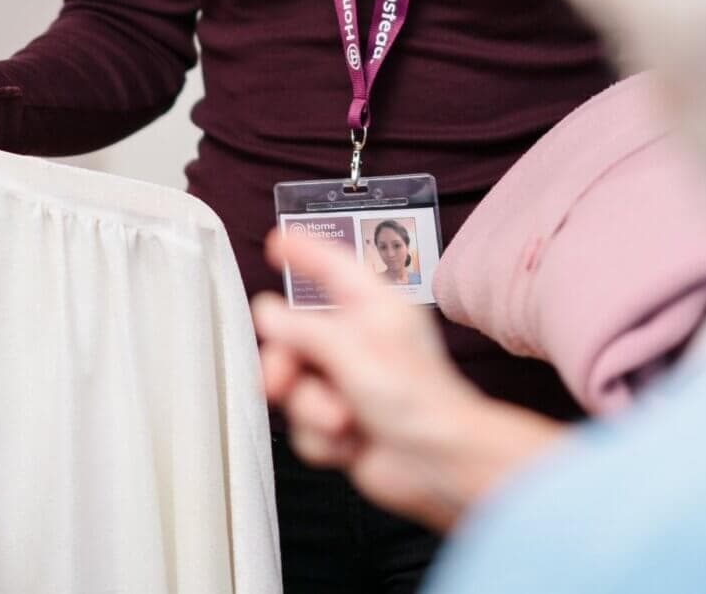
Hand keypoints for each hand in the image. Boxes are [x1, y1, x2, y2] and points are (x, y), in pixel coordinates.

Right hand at [254, 230, 563, 530]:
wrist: (437, 464)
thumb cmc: (418, 399)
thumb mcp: (352, 351)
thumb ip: (302, 331)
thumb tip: (268, 313)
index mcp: (373, 308)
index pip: (332, 267)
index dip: (305, 252)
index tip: (277, 242)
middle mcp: (360, 341)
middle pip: (297, 338)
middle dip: (286, 366)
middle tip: (279, 382)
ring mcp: (350, 383)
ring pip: (297, 387)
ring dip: (313, 410)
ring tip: (343, 420)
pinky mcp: (344, 423)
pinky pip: (305, 425)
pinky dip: (323, 439)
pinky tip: (352, 442)